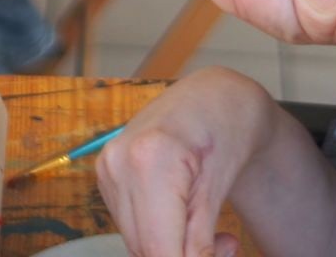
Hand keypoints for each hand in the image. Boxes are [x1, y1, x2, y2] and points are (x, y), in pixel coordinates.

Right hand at [96, 69, 274, 256]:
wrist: (215, 95)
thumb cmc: (227, 128)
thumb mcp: (219, 189)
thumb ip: (200, 240)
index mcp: (150, 159)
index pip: (157, 247)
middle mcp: (119, 162)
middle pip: (144, 246)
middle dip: (184, 256)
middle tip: (228, 246)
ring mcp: (108, 166)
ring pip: (135, 239)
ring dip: (171, 247)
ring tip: (212, 230)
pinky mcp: (107, 173)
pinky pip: (131, 222)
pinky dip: (158, 230)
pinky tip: (186, 215)